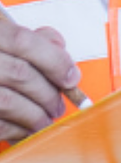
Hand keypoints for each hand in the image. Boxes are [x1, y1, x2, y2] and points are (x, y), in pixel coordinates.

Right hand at [0, 19, 79, 142]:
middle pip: (20, 74)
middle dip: (47, 93)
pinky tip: (23, 130)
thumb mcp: (3, 32)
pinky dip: (13, 130)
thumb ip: (32, 37)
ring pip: (6, 102)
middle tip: (59, 105)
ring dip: (34, 115)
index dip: (55, 61)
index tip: (72, 78)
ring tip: (45, 120)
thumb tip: (59, 50)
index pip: (25, 42)